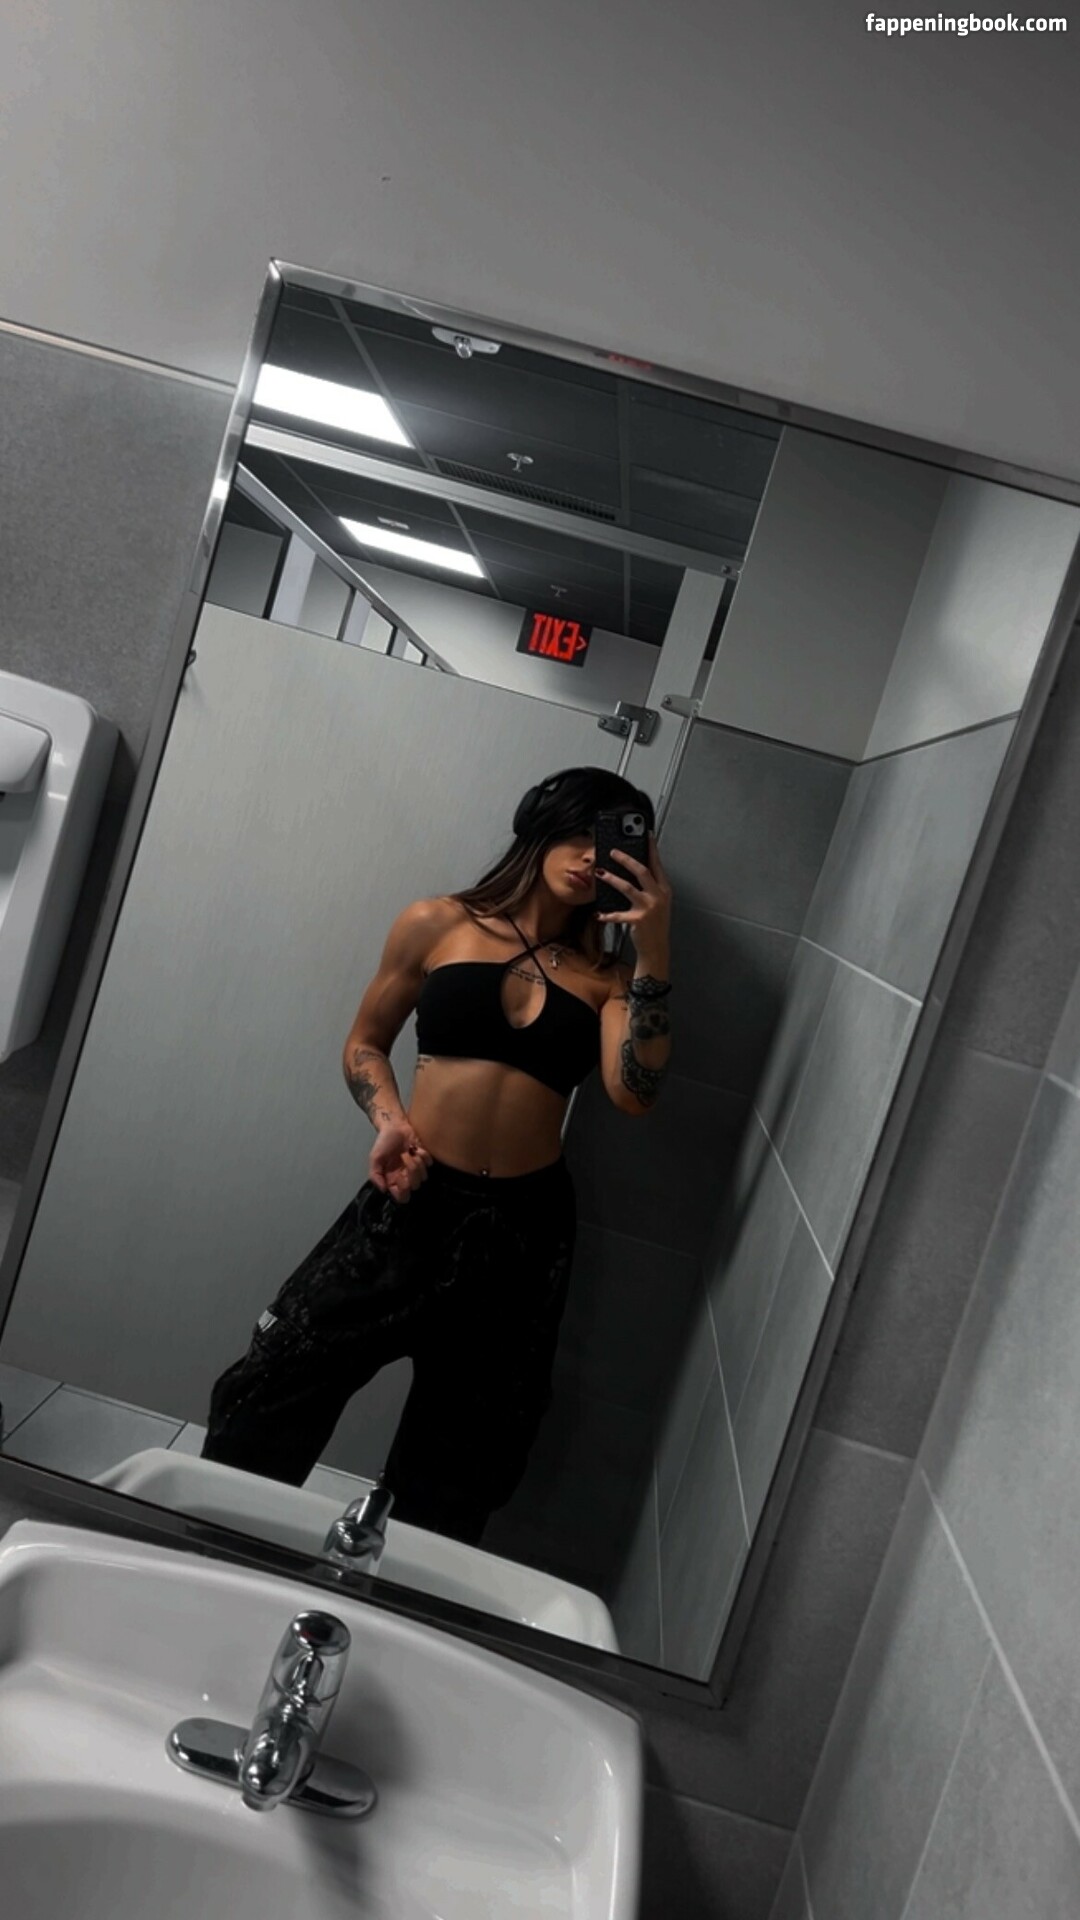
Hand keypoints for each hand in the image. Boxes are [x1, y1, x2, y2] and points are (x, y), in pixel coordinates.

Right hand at [369, 1121, 431, 1204]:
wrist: (395, 1125)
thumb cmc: (384, 1142)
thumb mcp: (374, 1158)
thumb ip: (375, 1175)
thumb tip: (384, 1190)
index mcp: (393, 1180)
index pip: (402, 1197)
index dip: (403, 1190)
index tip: (399, 1176)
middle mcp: (406, 1177)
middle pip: (415, 1186)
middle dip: (410, 1172)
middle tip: (403, 1157)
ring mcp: (417, 1169)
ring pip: (423, 1176)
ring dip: (416, 1162)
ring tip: (408, 1151)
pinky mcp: (425, 1159)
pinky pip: (429, 1163)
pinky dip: (423, 1155)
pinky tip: (416, 1148)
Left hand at [595, 832, 672, 961]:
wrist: (656, 948)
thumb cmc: (655, 925)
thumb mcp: (658, 903)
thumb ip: (650, 888)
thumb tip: (634, 870)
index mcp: (664, 890)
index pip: (657, 865)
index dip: (651, 849)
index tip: (646, 835)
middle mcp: (658, 896)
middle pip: (642, 871)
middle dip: (626, 859)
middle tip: (613, 852)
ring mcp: (649, 908)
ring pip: (628, 887)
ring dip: (612, 879)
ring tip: (600, 873)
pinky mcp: (638, 920)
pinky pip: (618, 914)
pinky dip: (607, 914)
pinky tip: (599, 914)